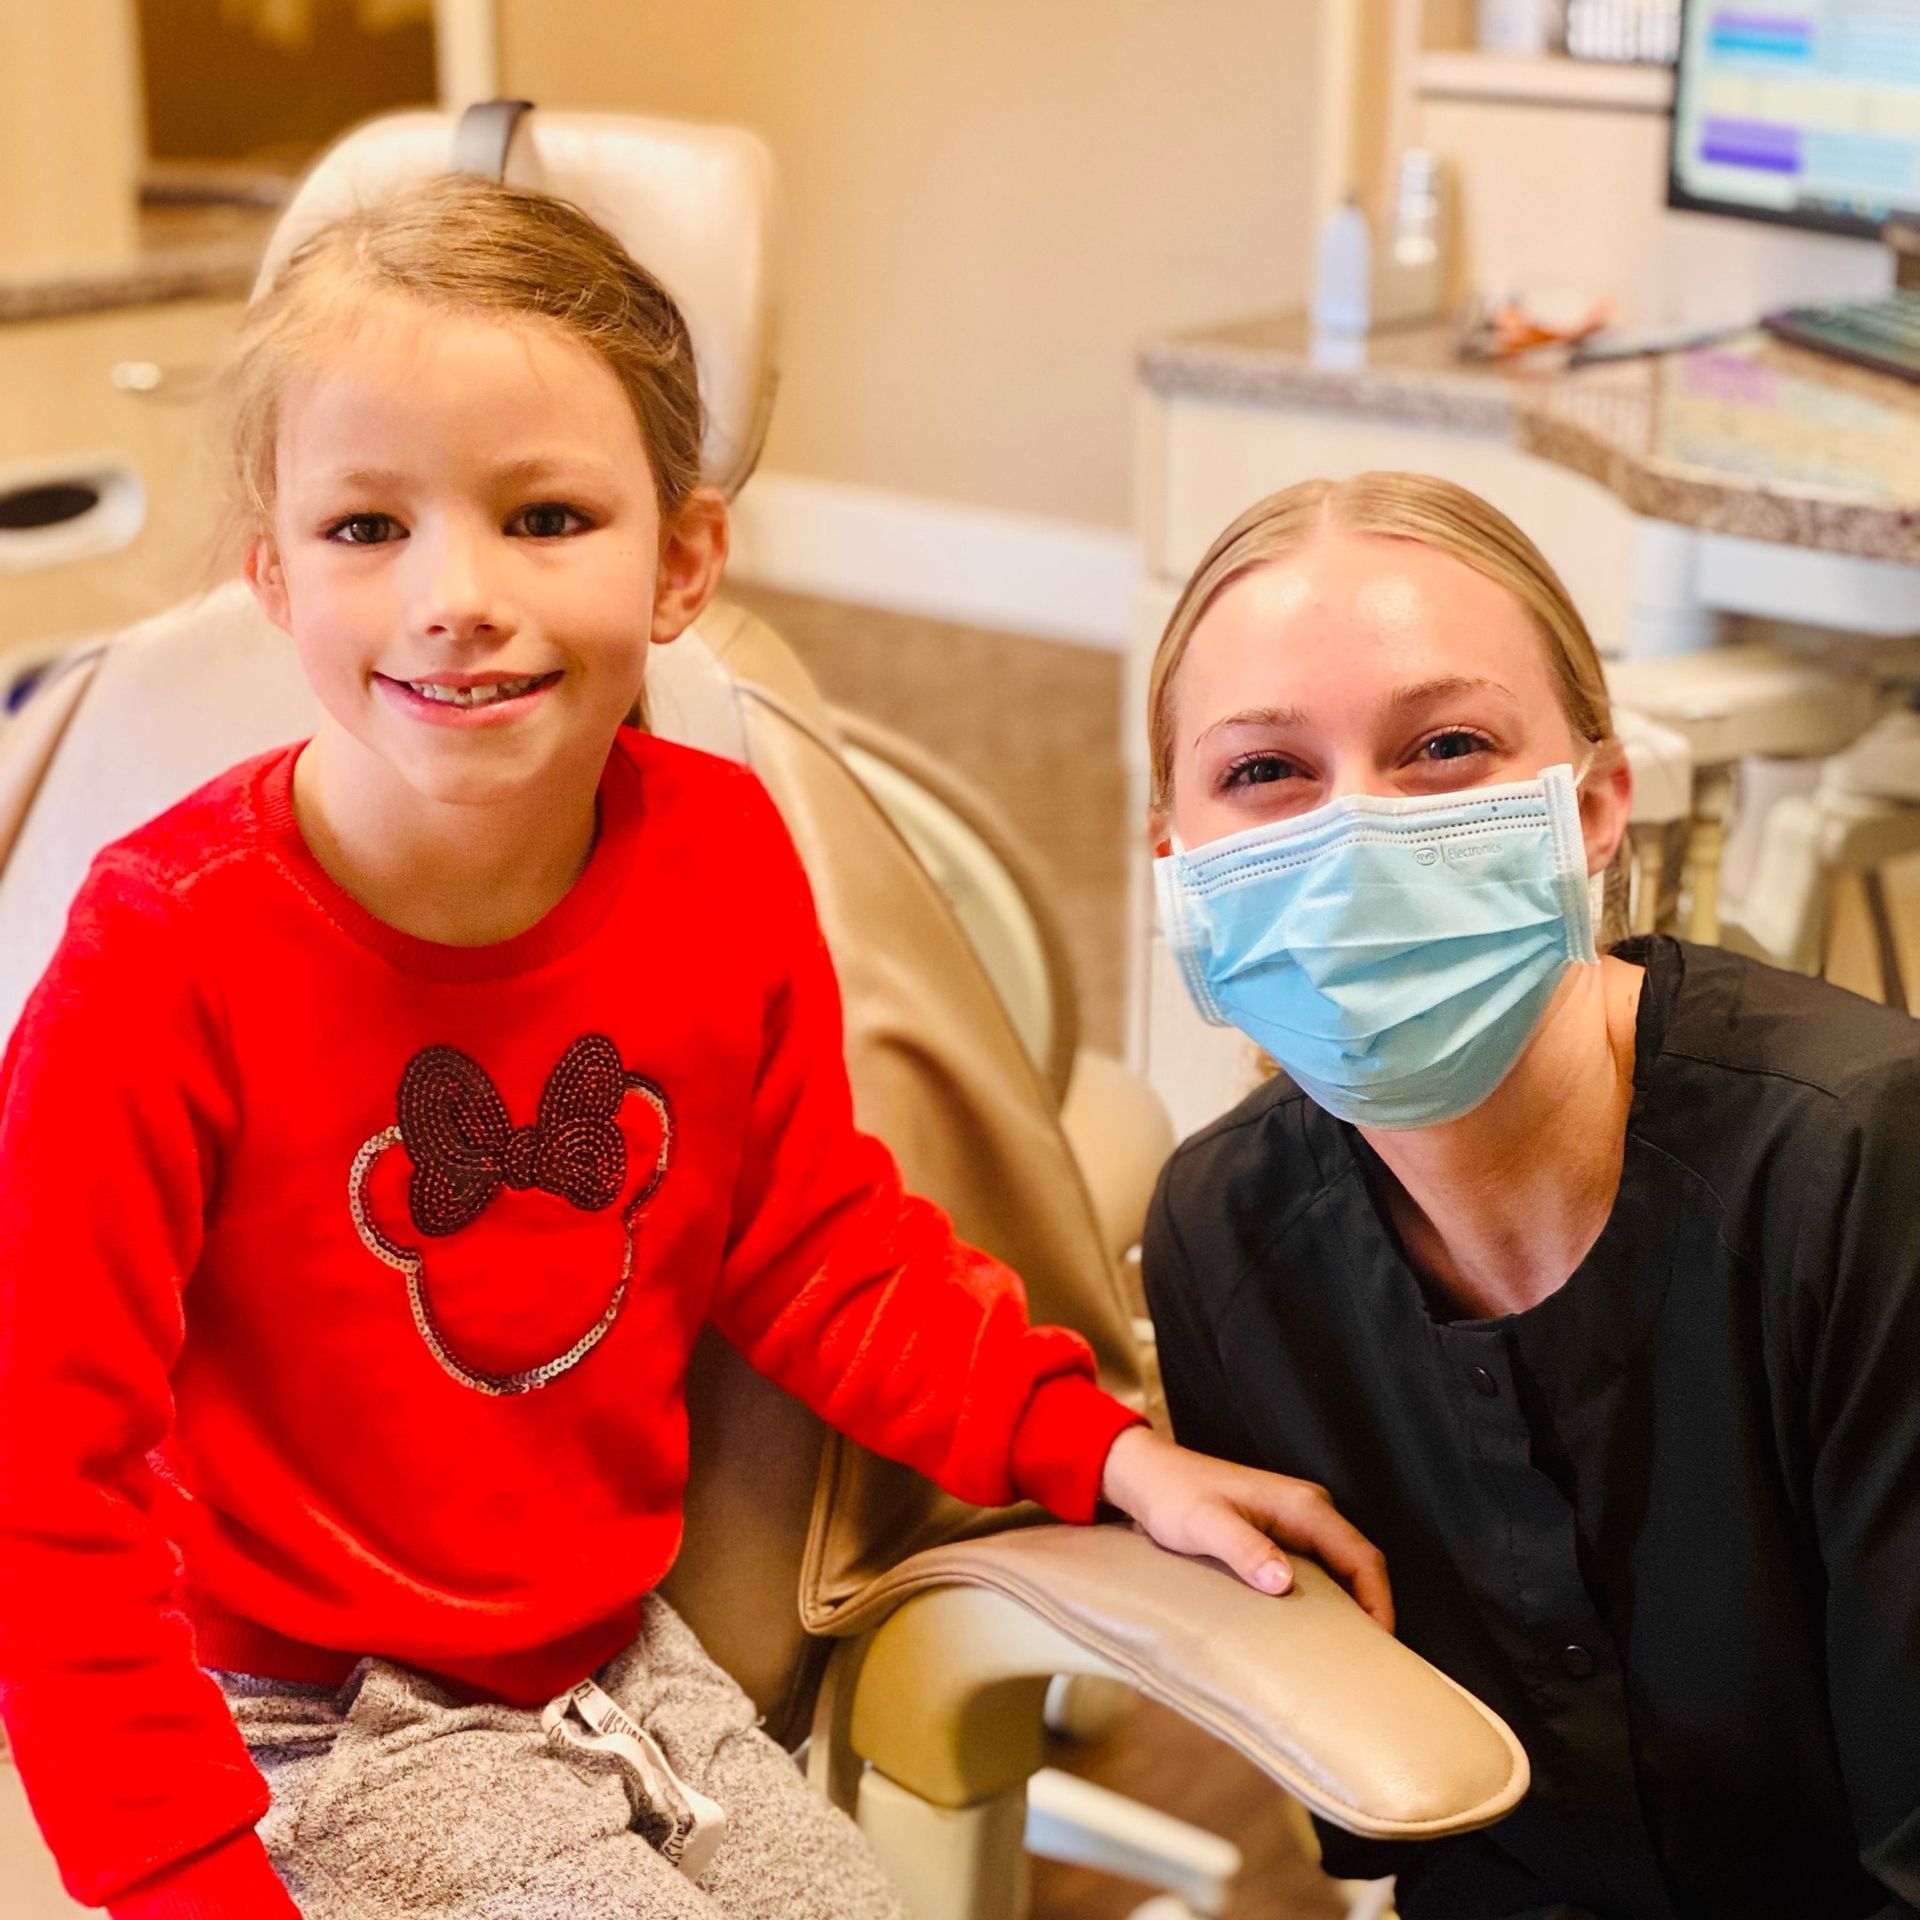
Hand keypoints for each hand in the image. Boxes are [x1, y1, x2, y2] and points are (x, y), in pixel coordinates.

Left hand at [1098, 1425, 1393, 1630]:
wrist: (1147, 1474)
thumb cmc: (1173, 1495)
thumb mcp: (1205, 1524)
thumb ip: (1244, 1549)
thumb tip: (1283, 1582)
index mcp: (1303, 1506)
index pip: (1362, 1557)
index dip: (1379, 1602)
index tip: (1381, 1646)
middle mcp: (1308, 1508)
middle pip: (1358, 1563)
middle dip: (1371, 1608)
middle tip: (1369, 1659)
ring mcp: (1294, 1518)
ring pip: (1340, 1566)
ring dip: (1350, 1603)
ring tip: (1346, 1650)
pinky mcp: (1278, 1529)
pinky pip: (1317, 1566)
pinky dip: (1327, 1595)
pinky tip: (1314, 1625)